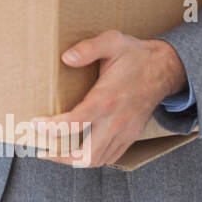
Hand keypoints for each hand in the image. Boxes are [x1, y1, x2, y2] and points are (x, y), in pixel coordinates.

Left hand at [33, 30, 186, 167]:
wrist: (166, 68)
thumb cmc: (135, 55)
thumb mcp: (112, 41)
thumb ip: (88, 48)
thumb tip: (66, 58)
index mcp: (107, 99)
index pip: (76, 122)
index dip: (53, 128)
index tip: (36, 124)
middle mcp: (116, 121)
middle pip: (86, 154)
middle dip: (60, 155)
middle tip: (41, 149)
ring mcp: (124, 131)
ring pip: (97, 160)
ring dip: (73, 160)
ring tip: (53, 151)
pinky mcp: (129, 136)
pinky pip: (109, 156)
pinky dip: (90, 159)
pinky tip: (75, 150)